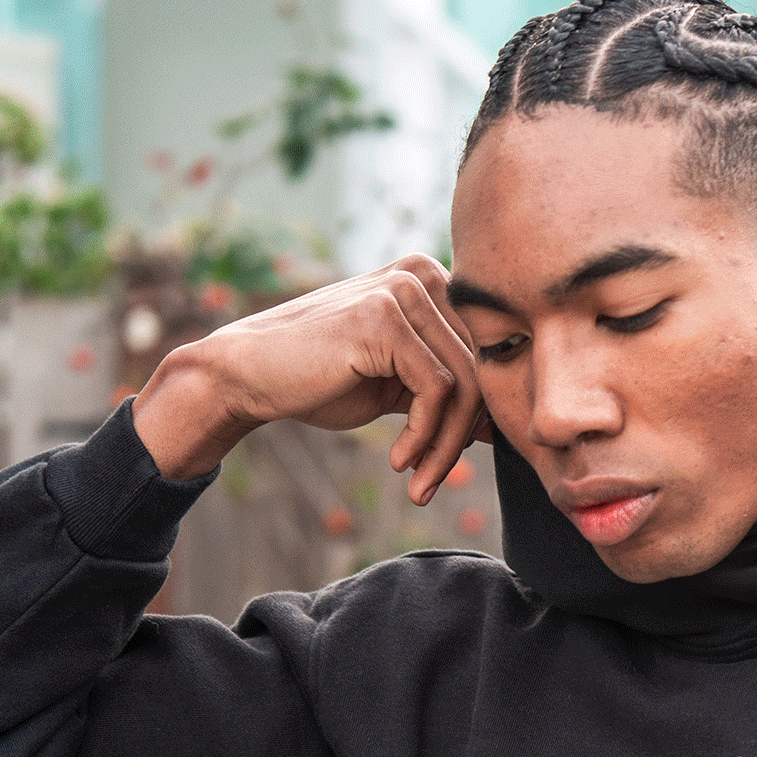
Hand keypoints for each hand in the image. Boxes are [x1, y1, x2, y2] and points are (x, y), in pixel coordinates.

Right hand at [131, 256, 491, 504]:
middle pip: (483, 371)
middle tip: (431, 482)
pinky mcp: (385, 317)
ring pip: (467, 386)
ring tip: (418, 480)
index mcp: (434, 283)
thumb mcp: (401, 386)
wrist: (251, 374)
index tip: (456, 462)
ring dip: (445, 448)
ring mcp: (405, 290)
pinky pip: (438, 391)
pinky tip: (398, 459)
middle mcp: (425, 274)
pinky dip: (426, 437)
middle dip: (464, 440)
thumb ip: (449, 391)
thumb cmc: (325, 380)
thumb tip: (504, 422)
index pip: (488, 355)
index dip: (483, 417)